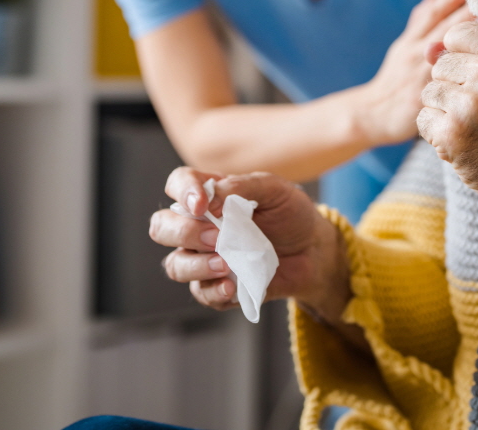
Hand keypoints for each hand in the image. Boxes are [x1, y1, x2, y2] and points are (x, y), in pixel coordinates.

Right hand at [148, 167, 344, 312]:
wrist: (315, 251)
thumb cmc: (292, 214)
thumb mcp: (276, 190)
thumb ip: (243, 186)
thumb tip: (211, 199)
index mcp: (209, 195)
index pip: (178, 185)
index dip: (181, 192)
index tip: (201, 204)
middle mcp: (199, 225)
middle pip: (162, 227)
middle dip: (182, 232)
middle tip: (217, 236)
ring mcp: (205, 257)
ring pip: (175, 265)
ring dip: (195, 265)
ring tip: (225, 263)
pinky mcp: (217, 285)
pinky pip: (201, 292)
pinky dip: (214, 290)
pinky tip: (232, 285)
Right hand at [356, 0, 470, 145]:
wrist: (372, 113)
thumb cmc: (394, 77)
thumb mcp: (403, 45)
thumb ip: (422, 20)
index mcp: (413, 38)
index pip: (435, 10)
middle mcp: (416, 52)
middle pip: (445, 27)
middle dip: (470, 12)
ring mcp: (419, 75)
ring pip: (446, 54)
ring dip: (471, 41)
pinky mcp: (421, 98)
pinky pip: (444, 86)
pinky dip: (462, 78)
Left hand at [416, 21, 477, 212]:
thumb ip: (477, 55)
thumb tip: (428, 48)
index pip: (457, 35)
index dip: (465, 60)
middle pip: (440, 65)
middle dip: (454, 88)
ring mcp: (469, 102)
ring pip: (429, 92)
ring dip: (445, 112)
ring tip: (477, 128)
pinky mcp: (451, 132)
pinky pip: (423, 119)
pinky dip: (438, 134)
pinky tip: (466, 144)